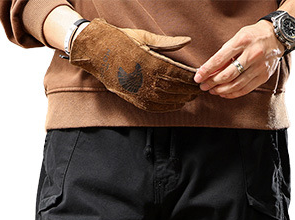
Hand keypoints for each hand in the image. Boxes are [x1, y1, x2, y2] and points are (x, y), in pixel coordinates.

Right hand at [68, 18, 201, 111]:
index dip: (190, 78)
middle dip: (188, 90)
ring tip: (190, 97)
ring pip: (166, 100)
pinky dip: (167, 107)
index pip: (177, 74)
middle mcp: (144, 80)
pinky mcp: (132, 99)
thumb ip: (167, 42)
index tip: (198, 77)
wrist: (95, 53)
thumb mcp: (144, 37)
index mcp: (149, 63)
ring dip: (180, 99)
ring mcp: (138, 92)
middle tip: (198, 89)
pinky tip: (176, 104)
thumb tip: (188, 40)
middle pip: (174, 89)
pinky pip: (154, 107)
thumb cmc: (120, 41)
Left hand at [193, 20, 284, 99]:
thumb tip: (211, 70)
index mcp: (242, 41)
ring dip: (221, 90)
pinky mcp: (263, 76)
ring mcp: (259, 67)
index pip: (220, 59)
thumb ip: (225, 53)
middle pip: (228, 74)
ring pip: (236, 85)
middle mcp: (252, 54)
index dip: (207, 70)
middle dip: (212, 82)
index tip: (197, 77)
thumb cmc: (253, 36)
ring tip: (212, 91)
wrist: (277, 36)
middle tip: (203, 86)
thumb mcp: (238, 37)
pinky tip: (224, 94)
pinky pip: (245, 89)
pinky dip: (232, 94)